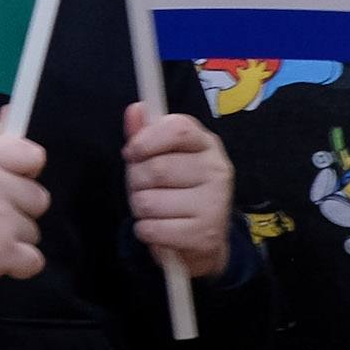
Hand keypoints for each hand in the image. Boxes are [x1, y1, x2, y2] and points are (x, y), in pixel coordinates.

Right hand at [0, 134, 49, 300]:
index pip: (32, 155)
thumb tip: (11, 112)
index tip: (8, 185)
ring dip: (13, 241)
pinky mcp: (0, 251)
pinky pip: (33, 260)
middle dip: (18, 213)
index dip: (25, 173)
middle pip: (39, 198)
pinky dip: (15, 266)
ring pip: (34, 231)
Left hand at [121, 104, 234, 271]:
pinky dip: (146, 231)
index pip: (178, 128)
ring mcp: (214, 204)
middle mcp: (217, 170)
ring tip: (158, 211)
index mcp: (206, 144)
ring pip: (147, 202)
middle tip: (147, 189)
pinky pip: (150, 229)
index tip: (132, 152)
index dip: (146, 139)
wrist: (202, 241)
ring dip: (139, 209)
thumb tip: (136, 108)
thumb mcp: (161, 158)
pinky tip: (162, 230)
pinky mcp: (205, 235)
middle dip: (136, 182)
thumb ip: (145, 134)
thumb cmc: (176, 191)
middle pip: (154, 169)